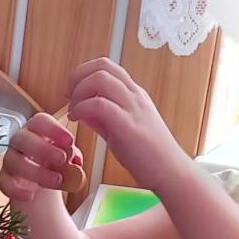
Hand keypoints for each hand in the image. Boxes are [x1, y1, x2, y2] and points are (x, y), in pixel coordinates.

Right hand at [0, 111, 77, 203]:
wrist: (43, 182)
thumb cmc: (55, 163)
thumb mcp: (68, 156)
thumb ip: (72, 154)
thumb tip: (74, 158)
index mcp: (37, 130)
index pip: (39, 121)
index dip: (53, 129)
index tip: (69, 141)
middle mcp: (20, 141)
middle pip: (22, 138)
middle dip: (43, 148)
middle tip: (62, 159)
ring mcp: (10, 159)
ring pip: (14, 161)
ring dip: (36, 172)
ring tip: (57, 181)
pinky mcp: (5, 178)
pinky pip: (4, 182)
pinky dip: (17, 190)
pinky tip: (30, 196)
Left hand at [66, 58, 190, 192]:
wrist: (170, 173)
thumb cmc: (147, 155)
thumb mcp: (120, 129)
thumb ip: (101, 117)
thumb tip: (81, 109)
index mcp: (134, 94)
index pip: (106, 66)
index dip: (83, 74)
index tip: (72, 93)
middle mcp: (134, 95)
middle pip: (102, 65)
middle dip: (77, 77)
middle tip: (69, 98)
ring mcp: (133, 108)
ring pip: (100, 79)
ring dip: (79, 92)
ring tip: (74, 111)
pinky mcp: (128, 126)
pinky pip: (99, 104)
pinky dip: (81, 108)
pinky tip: (77, 120)